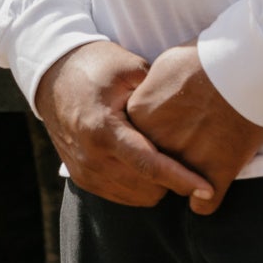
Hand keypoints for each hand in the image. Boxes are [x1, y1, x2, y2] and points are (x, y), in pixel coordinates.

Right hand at [35, 40, 212, 206]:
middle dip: (173, 179)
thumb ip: (157, 94)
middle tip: (189, 154)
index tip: (207, 190)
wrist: (55, 76)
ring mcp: (85, 172)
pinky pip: (121, 195)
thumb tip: (190, 110)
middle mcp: (92, 158)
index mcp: (104, 129)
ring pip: (136, 197)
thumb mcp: (130, 68)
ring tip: (169, 155)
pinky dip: (140, 186)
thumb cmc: (97, 65)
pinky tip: (148, 162)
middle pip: (147, 187)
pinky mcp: (82, 178)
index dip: (181, 179)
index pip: (149, 164)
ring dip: (157, 184)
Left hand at [127, 43, 262, 214]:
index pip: (136, 140)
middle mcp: (157, 142)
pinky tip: (214, 185)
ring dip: (189, 179)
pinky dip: (209, 199)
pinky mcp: (216, 175)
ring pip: (178, 187)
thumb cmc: (208, 57)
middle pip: (155, 165)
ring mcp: (185, 161)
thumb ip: (149, 91)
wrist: (248, 63)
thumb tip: (146, 103)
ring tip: (206, 160)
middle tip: (190, 143)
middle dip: (170, 159)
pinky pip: (204, 206)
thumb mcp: (165, 64)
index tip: (171, 127)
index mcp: (140, 114)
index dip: (155, 136)